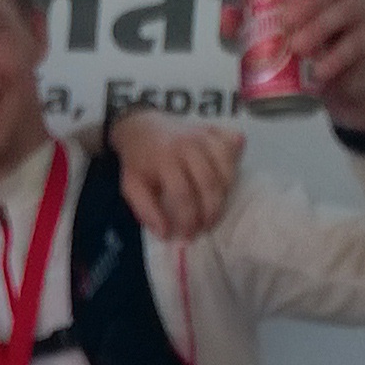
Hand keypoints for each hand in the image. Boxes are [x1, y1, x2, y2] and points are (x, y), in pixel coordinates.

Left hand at [109, 109, 244, 239]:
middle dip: (210, 212)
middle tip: (205, 227)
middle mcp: (188, 145)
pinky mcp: (214, 130)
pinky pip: (233, 148)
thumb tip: (165, 234)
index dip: (188, 220)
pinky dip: (233, 164)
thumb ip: (146, 211)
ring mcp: (204, 136)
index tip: (188, 237)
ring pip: (226, 170)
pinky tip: (224, 180)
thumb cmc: (138, 161)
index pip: (183, 196)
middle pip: (209, 184)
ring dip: (224, 195)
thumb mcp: (131, 186)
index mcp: (165, 160)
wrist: (141, 127)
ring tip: (213, 210)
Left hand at [254, 0, 364, 132]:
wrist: (340, 87)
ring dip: (320, 27)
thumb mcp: (280, 35)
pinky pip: (358, 43)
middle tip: (286, 21)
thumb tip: (227, 15)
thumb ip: (252, 22)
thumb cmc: (311, 51)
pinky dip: (335, 57)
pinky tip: (318, 70)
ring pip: (347, 9)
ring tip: (297, 47)